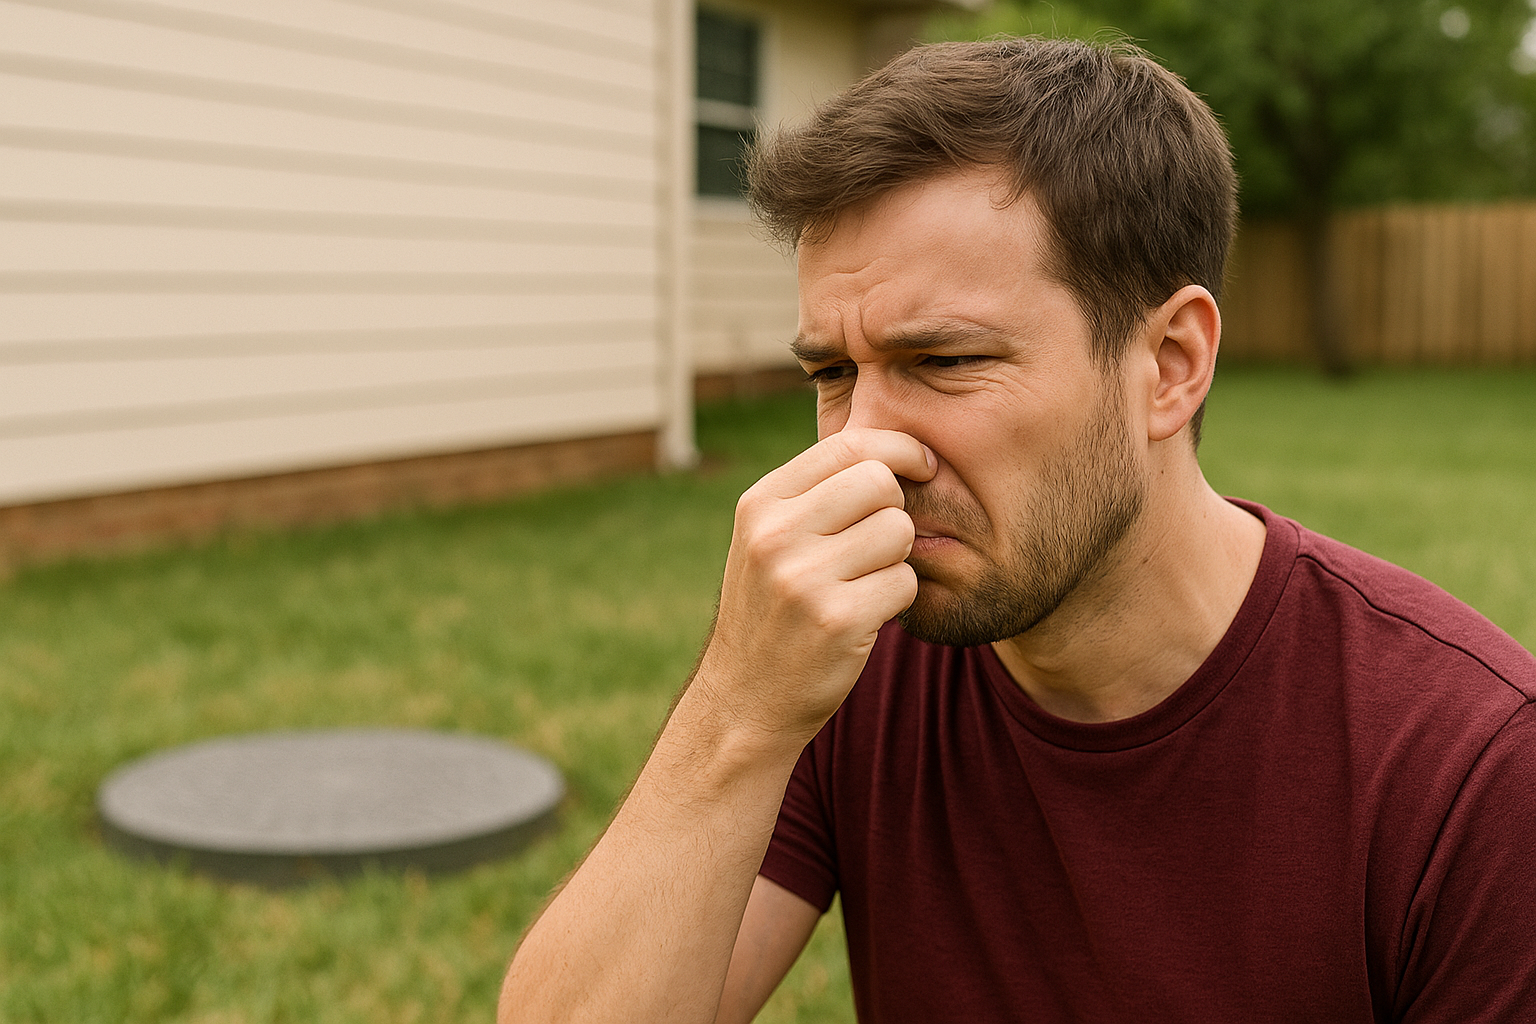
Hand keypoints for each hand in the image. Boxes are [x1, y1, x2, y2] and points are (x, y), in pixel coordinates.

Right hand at [693, 427, 936, 744]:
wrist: (744, 701)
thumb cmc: (772, 612)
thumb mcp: (768, 541)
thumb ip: (815, 495)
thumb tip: (893, 448)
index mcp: (760, 505)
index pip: (847, 446)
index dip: (898, 448)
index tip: (921, 465)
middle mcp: (775, 535)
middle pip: (880, 482)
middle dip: (896, 508)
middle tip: (881, 543)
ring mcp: (803, 578)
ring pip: (899, 531)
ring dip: (898, 558)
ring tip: (865, 582)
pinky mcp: (836, 621)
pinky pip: (905, 582)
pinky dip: (898, 599)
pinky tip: (867, 616)